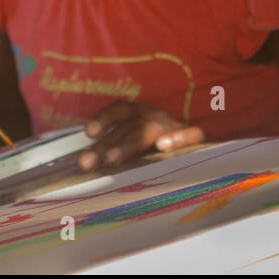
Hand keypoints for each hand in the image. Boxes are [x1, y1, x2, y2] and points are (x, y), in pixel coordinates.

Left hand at [78, 102, 204, 170]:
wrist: (192, 148)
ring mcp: (172, 125)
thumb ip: (112, 152)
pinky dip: (178, 137)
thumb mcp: (133, 145)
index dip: (103, 119)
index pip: (118, 110)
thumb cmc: (153, 148)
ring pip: (150, 130)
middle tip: (87, 163)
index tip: (89, 133)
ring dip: (129, 144)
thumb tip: (85, 167)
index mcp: (137, 114)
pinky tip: (164, 146)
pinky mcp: (192, 137)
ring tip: (112, 160)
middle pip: (127, 126)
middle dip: (106, 144)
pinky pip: (190, 134)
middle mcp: (152, 115)